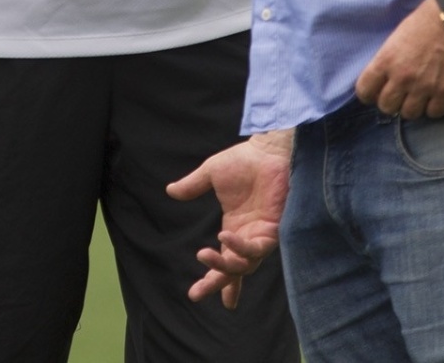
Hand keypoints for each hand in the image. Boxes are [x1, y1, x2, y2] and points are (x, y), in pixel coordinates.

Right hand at [166, 130, 291, 307]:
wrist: (266, 150)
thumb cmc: (244, 160)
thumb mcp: (211, 174)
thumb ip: (193, 185)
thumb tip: (170, 191)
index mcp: (234, 229)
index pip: (224, 261)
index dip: (213, 280)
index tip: (195, 294)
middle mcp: (248, 237)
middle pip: (234, 271)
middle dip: (216, 283)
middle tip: (196, 294)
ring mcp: (261, 235)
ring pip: (244, 264)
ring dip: (224, 266)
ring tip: (203, 254)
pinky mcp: (273, 230)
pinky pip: (255, 247)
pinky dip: (239, 246)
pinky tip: (224, 237)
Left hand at [353, 0, 443, 120]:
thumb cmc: (427, 18)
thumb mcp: (398, 36)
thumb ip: (390, 58)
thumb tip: (388, 75)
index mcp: (385, 60)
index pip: (364, 91)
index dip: (369, 93)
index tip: (377, 91)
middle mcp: (401, 77)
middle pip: (386, 107)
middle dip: (392, 102)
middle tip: (400, 94)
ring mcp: (424, 86)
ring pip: (409, 114)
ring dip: (413, 106)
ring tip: (419, 96)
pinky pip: (435, 113)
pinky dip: (434, 108)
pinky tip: (437, 97)